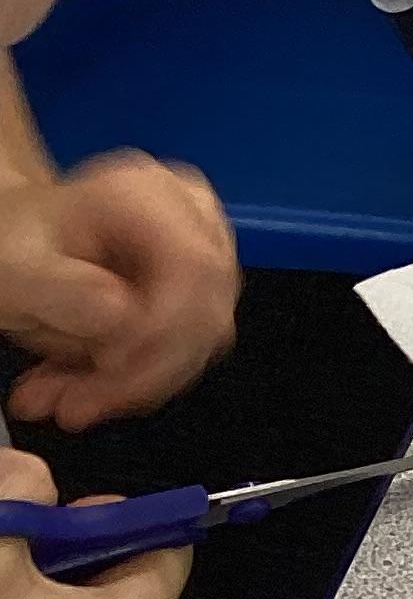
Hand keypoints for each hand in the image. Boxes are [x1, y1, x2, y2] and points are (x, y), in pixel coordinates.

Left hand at [0, 154, 238, 431]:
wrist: (18, 243)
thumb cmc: (14, 245)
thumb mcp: (16, 266)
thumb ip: (66, 290)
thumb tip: (125, 318)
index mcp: (145, 194)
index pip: (197, 266)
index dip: (166, 327)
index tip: (112, 364)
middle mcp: (187, 217)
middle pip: (207, 310)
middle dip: (143, 374)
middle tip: (77, 404)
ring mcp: (202, 252)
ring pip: (202, 342)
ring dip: (137, 385)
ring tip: (70, 399)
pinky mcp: (200, 290)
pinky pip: (191, 351)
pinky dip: (141, 382)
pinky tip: (92, 386)